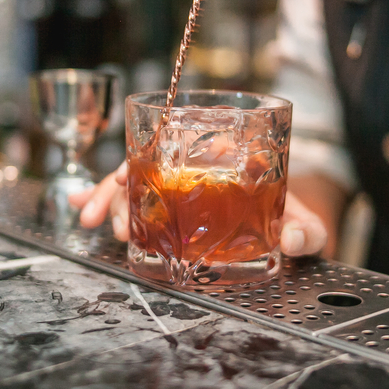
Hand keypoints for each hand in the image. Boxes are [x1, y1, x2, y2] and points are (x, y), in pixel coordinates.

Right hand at [70, 161, 328, 256]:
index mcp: (226, 158)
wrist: (289, 224)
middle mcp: (196, 168)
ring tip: (94, 223)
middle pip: (148, 165)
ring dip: (109, 200)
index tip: (125, 177)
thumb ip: (307, 232)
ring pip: (135, 183)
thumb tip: (293, 240)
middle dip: (118, 189)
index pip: (181, 148)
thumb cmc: (294, 214)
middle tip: (110, 220)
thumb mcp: (305, 222)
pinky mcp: (170, 207)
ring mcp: (179, 187)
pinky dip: (105, 201)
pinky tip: (81, 208)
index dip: (149, 159)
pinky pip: (133, 199)